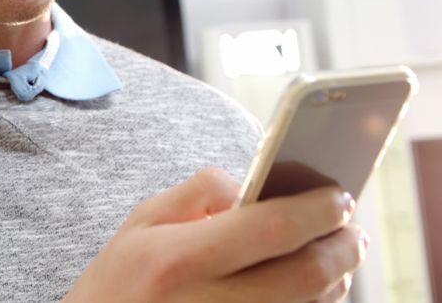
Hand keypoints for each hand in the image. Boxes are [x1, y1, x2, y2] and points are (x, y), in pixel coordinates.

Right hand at [61, 168, 367, 302]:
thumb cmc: (117, 282)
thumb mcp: (141, 223)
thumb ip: (198, 193)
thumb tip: (251, 184)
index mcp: (179, 260)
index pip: (268, 228)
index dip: (315, 209)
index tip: (337, 196)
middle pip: (305, 275)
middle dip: (342, 247)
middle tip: (353, 228)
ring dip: (336, 278)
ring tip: (338, 253)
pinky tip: (313, 286)